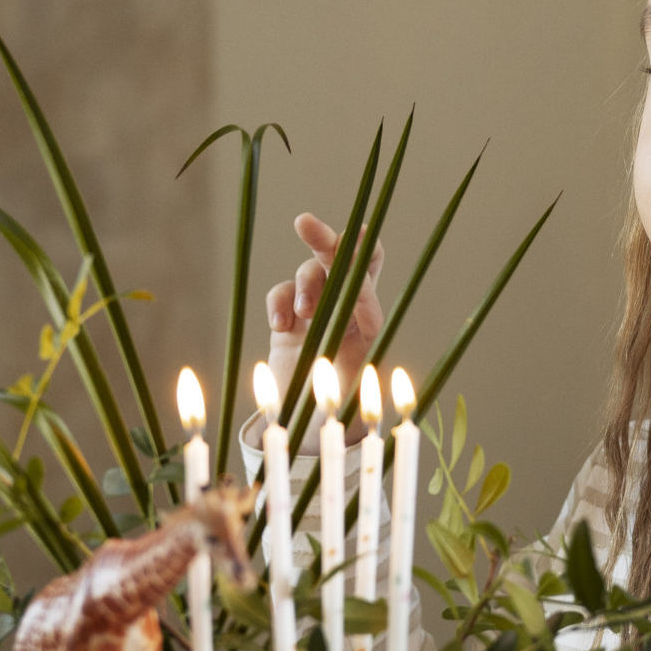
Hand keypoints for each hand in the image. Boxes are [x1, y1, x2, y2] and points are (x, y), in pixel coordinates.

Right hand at [264, 212, 384, 416]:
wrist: (314, 428)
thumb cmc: (348, 402)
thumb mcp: (363, 365)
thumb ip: (363, 330)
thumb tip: (360, 295)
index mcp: (371, 310)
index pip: (371, 266)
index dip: (364, 245)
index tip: (356, 234)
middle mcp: (345, 303)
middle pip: (338, 257)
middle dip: (324, 238)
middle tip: (304, 222)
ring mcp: (315, 309)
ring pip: (307, 273)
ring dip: (305, 285)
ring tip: (305, 314)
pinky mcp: (289, 320)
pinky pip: (280, 295)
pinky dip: (279, 303)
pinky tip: (282, 325)